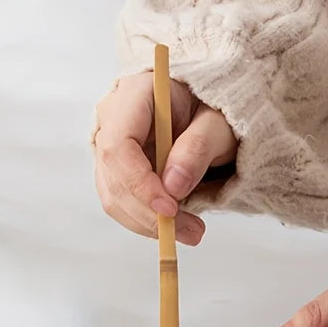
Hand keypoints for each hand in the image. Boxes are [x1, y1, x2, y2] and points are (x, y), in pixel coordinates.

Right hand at [93, 72, 237, 244]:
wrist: (208, 110)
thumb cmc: (214, 107)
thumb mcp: (219, 121)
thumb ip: (198, 147)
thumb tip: (173, 188)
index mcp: (133, 95)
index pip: (118, 146)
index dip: (139, 183)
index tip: (170, 209)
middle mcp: (112, 121)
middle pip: (114, 177)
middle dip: (149, 213)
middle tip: (190, 230)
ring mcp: (108, 148)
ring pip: (114, 197)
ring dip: (148, 223)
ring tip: (190, 231)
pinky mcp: (115, 172)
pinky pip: (122, 204)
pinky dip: (147, 220)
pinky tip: (175, 223)